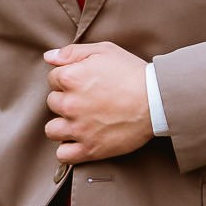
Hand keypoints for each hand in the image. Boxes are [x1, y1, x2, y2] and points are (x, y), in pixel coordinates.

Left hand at [43, 41, 152, 162]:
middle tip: (87, 100)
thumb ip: (72, 52)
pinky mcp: (89, 149)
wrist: (157, 100)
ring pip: (52, 130)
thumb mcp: (104, 51)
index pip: (53, 79)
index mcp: (71, 78)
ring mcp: (78, 128)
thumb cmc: (132, 73)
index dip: (68, 79)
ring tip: (80, 122)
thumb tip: (48, 57)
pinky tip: (79, 141)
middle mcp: (70, 104)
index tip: (83, 83)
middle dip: (66, 100)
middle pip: (52, 103)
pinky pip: (63, 154)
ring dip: (63, 125)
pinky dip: (68, 149)